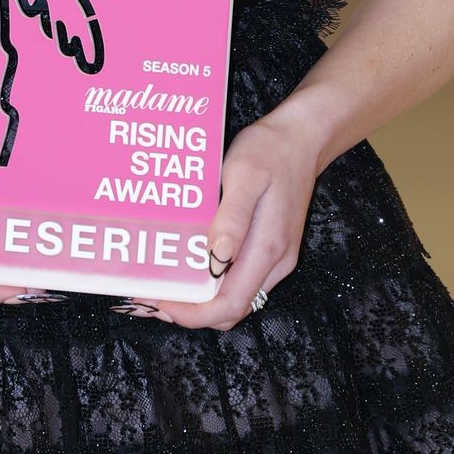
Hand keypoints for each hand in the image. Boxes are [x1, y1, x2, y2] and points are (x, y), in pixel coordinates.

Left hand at [111, 98, 321, 329]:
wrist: (301, 139)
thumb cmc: (270, 151)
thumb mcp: (244, 175)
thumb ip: (231, 218)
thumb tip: (215, 259)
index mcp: (267, 248)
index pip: (229, 304)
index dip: (192, 314)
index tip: (160, 302)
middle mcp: (275, 262)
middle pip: (231, 310)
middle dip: (191, 312)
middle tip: (152, 296)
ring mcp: (276, 259)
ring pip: (236, 299)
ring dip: (201, 301)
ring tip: (165, 284)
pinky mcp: (272, 250)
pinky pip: (241, 281)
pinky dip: (214, 285)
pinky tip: (191, 266)